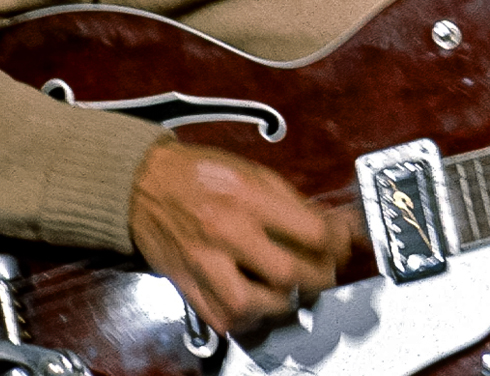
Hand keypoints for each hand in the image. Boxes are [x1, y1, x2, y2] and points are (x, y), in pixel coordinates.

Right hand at [130, 140, 355, 333]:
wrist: (142, 184)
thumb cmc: (203, 174)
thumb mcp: (256, 174)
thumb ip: (296, 204)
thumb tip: (336, 226)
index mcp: (249, 199)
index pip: (311, 234)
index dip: (337, 244)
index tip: (342, 245)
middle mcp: (227, 233)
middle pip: (288, 274)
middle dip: (318, 278)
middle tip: (323, 273)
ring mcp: (203, 262)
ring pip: (252, 304)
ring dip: (281, 304)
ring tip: (290, 292)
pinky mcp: (185, 283)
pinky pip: (219, 317)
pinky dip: (245, 318)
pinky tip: (257, 305)